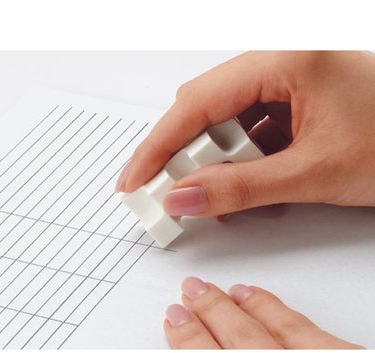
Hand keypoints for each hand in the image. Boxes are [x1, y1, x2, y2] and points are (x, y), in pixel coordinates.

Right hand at [116, 51, 374, 216]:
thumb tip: (182, 197)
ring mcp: (283, 84)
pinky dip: (241, 164)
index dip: (157, 146)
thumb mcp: (312, 173)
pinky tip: (249, 188)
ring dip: (217, 164)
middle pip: (205, 111)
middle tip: (172, 195)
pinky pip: (248, 132)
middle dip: (185, 157)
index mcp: (284, 60)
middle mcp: (278, 64)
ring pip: (225, 124)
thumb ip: (240, 188)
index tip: (134, 180)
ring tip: (221, 198)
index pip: (195, 103)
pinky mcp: (289, 105)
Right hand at [164, 277, 362, 348]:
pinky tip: (259, 297)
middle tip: (188, 292)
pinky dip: (276, 311)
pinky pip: (307, 332)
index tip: (173, 320)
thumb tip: (210, 344)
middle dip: (207, 314)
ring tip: (216, 290)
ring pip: (270, 331)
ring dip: (237, 308)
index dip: (187, 342)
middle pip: (238, 342)